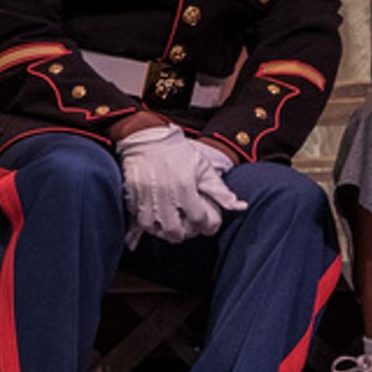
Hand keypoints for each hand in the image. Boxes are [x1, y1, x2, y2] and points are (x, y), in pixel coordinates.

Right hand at [116, 126, 243, 243]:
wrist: (147, 137)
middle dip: (184, 234)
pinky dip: (148, 224)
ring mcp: (145, 196)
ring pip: (154, 229)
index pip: (198, 220)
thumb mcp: (203, 167)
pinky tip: (157, 220)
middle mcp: (164, 194)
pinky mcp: (131, 195)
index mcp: (184, 186)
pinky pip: (138, 219)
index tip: (209, 225)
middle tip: (188, 228)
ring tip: (172, 226)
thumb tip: (240, 206)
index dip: (208, 226)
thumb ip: (220, 190)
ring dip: (164, 231)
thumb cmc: (177, 152)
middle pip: (174, 231)